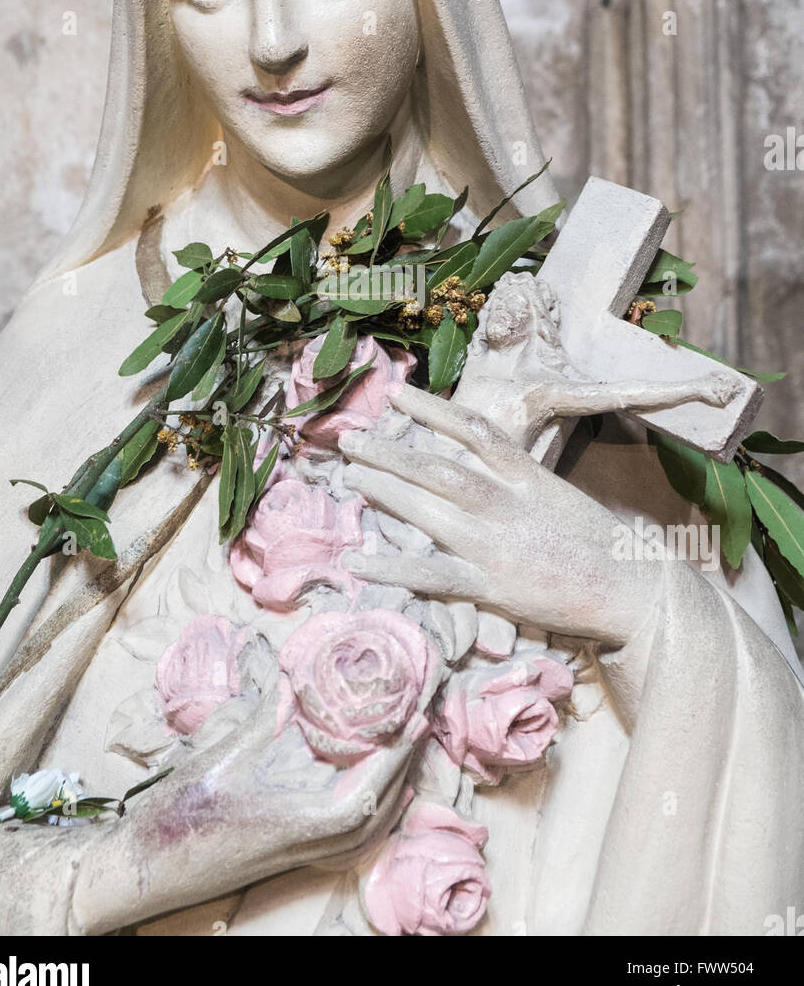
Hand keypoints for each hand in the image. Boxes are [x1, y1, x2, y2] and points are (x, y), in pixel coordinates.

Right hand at [72, 656, 439, 932]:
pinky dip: (369, 800)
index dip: (397, 751)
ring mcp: (302, 852)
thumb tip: (296, 676)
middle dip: (406, 759)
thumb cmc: (178, 817)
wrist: (141, 869)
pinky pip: (349, 829)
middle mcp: (311, 845)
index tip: (417, 714)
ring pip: (369, 823)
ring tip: (405, 738)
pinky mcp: (291, 851)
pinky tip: (367, 775)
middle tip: (422, 711)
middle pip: (380, 808)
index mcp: (301, 823)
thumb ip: (265, 719)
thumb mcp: (223, 755)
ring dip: (392, 780)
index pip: (370, 790)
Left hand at [339, 383, 662, 647]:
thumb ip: (521, 482)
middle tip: (349, 439)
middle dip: (390, 450)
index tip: (397, 394)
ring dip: (384, 490)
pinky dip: (392, 567)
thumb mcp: (561, 497)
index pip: (474, 430)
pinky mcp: (494, 586)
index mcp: (529, 477)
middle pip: (438, 468)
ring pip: (429, 511)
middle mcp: (508, 504)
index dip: (432, 409)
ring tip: (349, 475)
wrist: (637, 590)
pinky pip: (432, 575)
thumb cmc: (602, 545)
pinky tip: (356, 561)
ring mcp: (498, 545)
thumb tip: (484, 467)